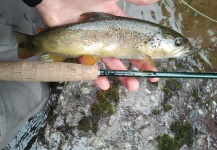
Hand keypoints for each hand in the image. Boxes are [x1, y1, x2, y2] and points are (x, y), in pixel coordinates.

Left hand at [36, 0, 158, 90]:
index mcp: (117, 23)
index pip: (135, 39)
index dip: (146, 51)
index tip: (156, 63)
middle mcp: (107, 35)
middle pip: (125, 55)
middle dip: (137, 68)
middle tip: (148, 79)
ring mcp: (93, 44)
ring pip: (109, 63)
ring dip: (121, 75)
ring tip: (132, 86)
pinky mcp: (79, 50)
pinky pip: (88, 66)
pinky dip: (95, 76)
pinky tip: (105, 83)